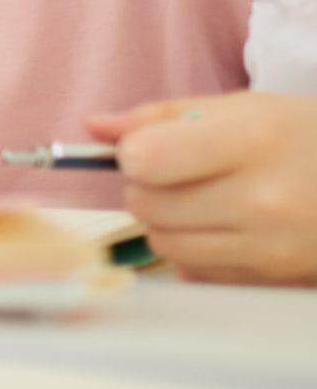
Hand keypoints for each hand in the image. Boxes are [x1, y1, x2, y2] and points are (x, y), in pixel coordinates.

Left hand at [87, 93, 316, 285]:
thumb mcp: (244, 108)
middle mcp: (263, 201)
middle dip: (146, 187)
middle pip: (147, 205)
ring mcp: (271, 248)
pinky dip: (194, 250)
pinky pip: (196, 272)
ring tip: (203, 198)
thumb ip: (160, 116)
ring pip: (165, 243)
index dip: (135, 154)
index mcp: (252, 143)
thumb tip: (93, 127)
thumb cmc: (307, 138)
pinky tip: (225, 227)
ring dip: (165, 221)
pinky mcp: (273, 280)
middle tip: (179, 172)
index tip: (153, 148)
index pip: (145, 160)